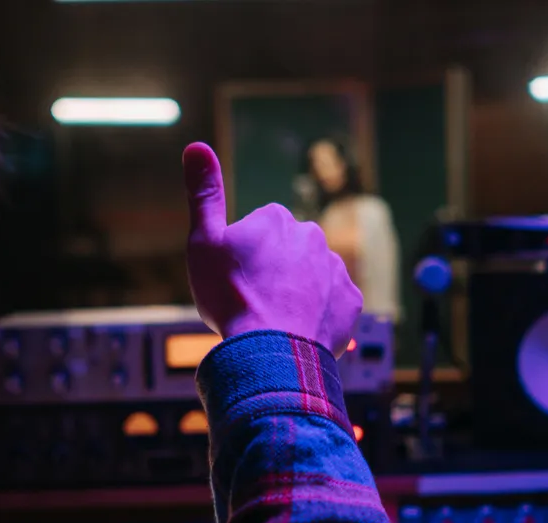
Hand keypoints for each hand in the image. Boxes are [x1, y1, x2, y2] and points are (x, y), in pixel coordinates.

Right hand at [182, 142, 362, 356]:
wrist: (269, 351)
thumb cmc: (231, 296)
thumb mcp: (204, 241)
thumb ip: (204, 194)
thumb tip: (196, 146)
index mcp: (276, 218)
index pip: (259, 231)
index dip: (243, 256)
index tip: (234, 278)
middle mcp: (312, 236)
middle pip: (288, 253)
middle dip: (274, 271)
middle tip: (253, 301)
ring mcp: (335, 269)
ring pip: (312, 277)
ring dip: (298, 293)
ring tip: (276, 321)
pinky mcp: (351, 302)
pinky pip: (333, 305)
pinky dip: (319, 316)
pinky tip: (298, 330)